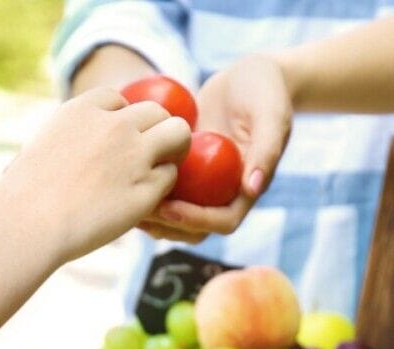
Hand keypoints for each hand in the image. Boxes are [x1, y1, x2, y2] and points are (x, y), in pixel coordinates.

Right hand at [0, 87, 190, 260]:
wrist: (30, 223)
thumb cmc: (23, 196)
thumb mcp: (38, 149)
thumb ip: (62, 142)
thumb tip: (50, 156)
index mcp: (84, 109)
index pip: (119, 99)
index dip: (122, 119)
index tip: (116, 141)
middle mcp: (115, 125)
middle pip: (157, 112)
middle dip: (157, 131)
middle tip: (150, 156)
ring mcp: (135, 155)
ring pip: (179, 134)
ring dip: (174, 151)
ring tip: (160, 172)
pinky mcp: (147, 188)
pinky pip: (170, 177)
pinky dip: (163, 188)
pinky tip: (146, 201)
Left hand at [139, 54, 292, 242]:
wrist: (250, 74)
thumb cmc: (265, 90)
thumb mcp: (271, 114)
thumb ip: (267, 149)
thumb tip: (251, 188)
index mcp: (247, 188)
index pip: (223, 222)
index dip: (196, 221)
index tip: (170, 208)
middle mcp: (224, 191)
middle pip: (195, 228)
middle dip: (168, 225)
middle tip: (139, 210)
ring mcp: (203, 182)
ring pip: (176, 213)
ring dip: (152, 215)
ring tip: (124, 201)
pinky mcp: (186, 167)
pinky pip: (164, 186)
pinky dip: (145, 187)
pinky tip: (122, 177)